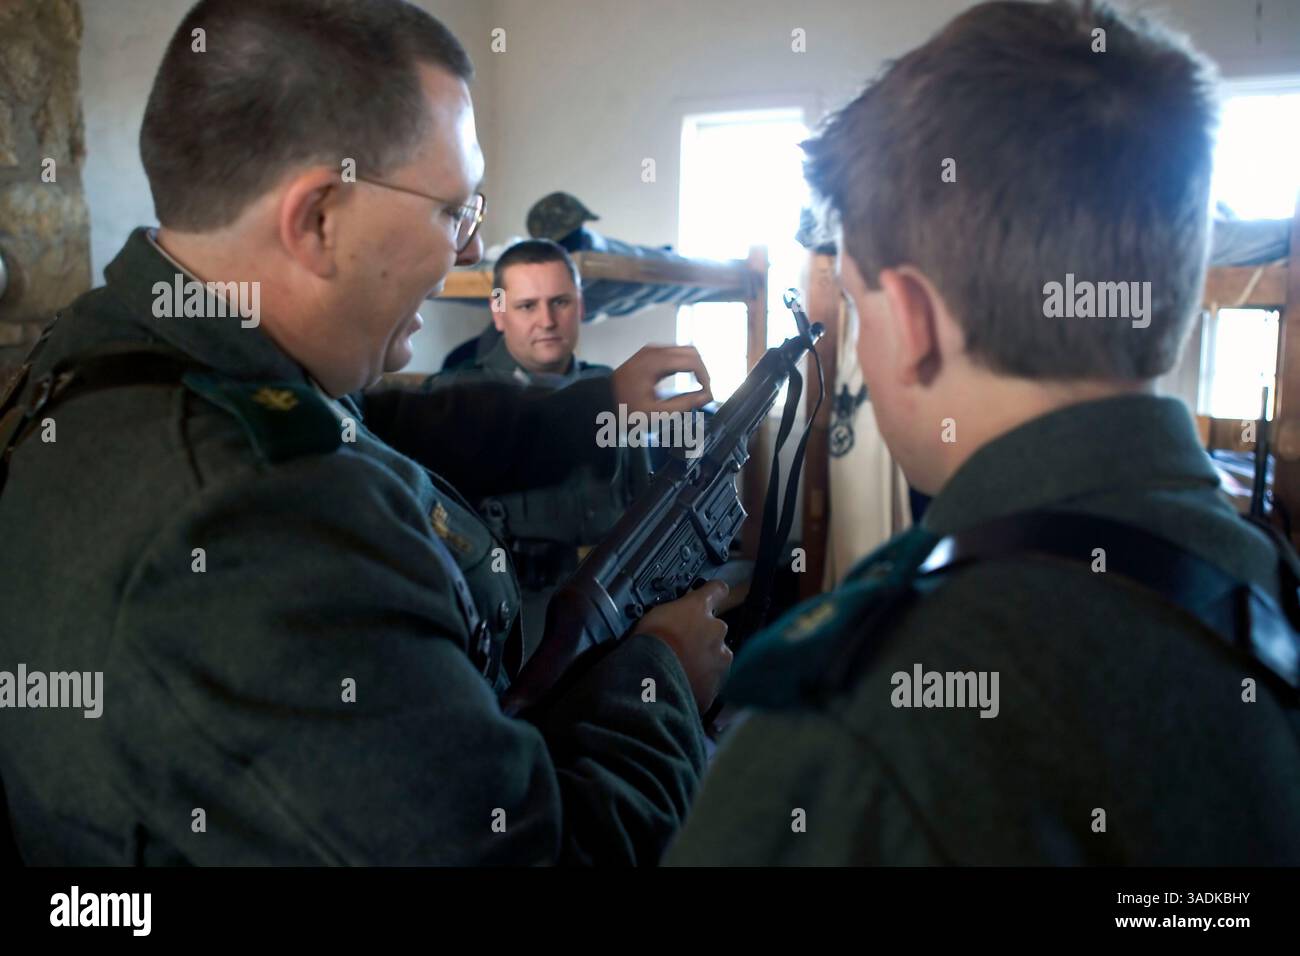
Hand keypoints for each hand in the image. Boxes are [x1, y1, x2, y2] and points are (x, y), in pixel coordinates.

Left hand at [610, 345, 711, 415]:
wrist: (602, 401)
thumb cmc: (622, 408)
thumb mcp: (655, 413)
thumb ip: (683, 404)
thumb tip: (705, 397)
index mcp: (655, 362)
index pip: (693, 361)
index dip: (705, 377)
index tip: (707, 393)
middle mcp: (654, 351)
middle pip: (692, 352)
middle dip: (702, 371)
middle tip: (705, 391)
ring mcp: (651, 351)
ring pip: (684, 351)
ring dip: (694, 367)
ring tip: (697, 388)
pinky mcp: (649, 355)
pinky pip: (674, 354)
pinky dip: (684, 365)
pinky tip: (685, 381)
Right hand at [633, 580, 731, 712]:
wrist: (652, 678)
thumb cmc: (650, 642)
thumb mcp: (655, 613)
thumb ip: (672, 612)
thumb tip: (671, 615)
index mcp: (699, 607)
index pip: (717, 590)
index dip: (714, 593)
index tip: (712, 596)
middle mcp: (716, 629)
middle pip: (716, 629)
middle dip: (703, 636)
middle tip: (682, 644)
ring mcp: (720, 658)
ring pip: (717, 656)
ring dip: (703, 660)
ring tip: (680, 667)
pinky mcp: (716, 683)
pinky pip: (710, 681)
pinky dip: (700, 682)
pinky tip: (682, 682)